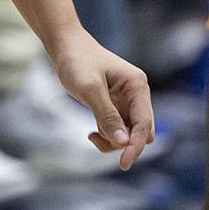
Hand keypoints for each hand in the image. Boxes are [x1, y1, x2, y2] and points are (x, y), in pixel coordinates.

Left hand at [47, 27, 154, 170]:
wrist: (64, 45)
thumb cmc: (77, 61)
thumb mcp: (90, 89)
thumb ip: (107, 115)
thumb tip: (124, 142)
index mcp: (137, 86)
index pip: (144, 124)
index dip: (135, 146)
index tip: (123, 163)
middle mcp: (136, 94)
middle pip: (141, 133)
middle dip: (123, 142)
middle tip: (97, 138)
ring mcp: (126, 100)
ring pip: (128, 134)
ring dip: (112, 141)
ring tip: (91, 135)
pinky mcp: (115, 106)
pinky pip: (118, 130)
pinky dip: (107, 136)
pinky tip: (91, 133)